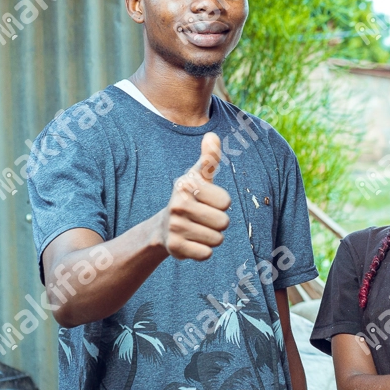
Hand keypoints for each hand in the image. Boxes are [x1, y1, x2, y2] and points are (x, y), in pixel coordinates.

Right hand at [159, 133, 231, 260]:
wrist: (164, 227)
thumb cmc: (190, 198)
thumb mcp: (199, 177)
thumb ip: (209, 158)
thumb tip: (212, 135)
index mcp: (186, 186)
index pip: (226, 202)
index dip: (221, 204)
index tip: (207, 201)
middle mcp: (177, 205)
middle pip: (223, 222)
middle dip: (218, 223)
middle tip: (202, 218)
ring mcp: (175, 227)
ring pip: (217, 239)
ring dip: (212, 237)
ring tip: (197, 229)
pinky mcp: (174, 248)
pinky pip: (206, 254)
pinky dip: (203, 251)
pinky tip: (191, 242)